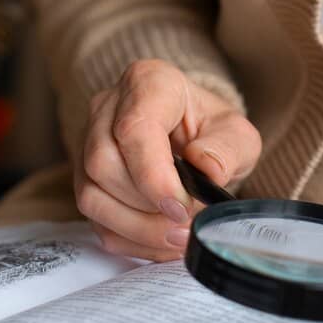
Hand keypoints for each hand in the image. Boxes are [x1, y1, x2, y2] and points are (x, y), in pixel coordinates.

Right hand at [74, 59, 261, 260]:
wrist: (193, 139)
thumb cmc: (211, 132)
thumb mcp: (237, 135)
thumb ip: (227, 150)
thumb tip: (207, 169)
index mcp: (148, 83)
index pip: (134, 129)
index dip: (153, 176)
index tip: (181, 208)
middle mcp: (108, 108)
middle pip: (104, 164)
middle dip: (147, 206)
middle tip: (186, 222)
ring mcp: (88, 143)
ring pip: (91, 195)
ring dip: (136, 227)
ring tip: (176, 235)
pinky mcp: (85, 178)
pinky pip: (94, 219)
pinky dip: (129, 239)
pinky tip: (159, 239)